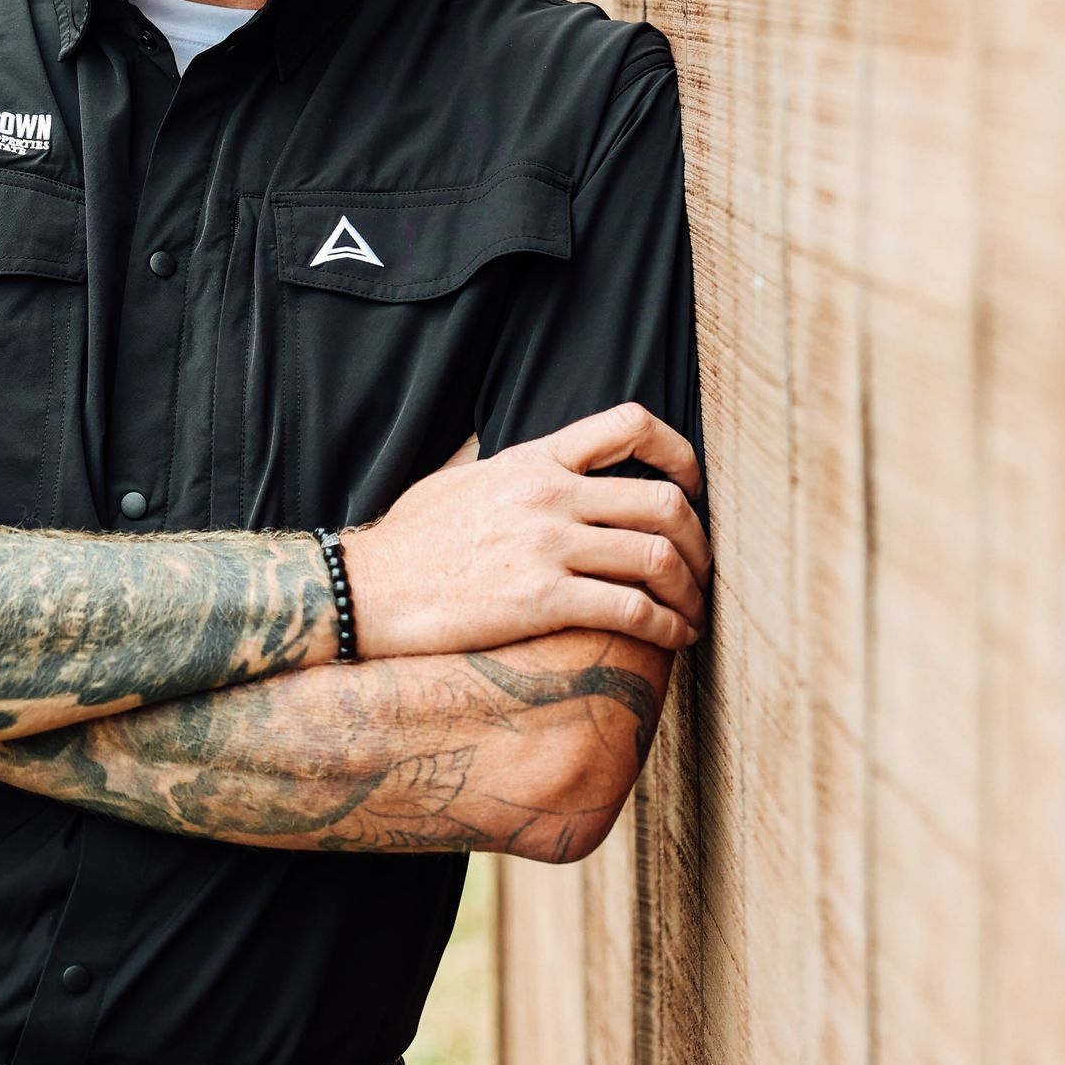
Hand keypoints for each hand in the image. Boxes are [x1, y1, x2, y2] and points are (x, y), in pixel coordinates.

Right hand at [344, 403, 708, 658]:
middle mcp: (548, 494)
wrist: (365, 589)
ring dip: (690, 589)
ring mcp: (547, 545)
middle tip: (699, 568)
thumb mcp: (458, 478)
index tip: (691, 485)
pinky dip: (667, 627)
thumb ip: (505, 466)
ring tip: (692, 613)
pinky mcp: (542, 600)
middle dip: (698, 539)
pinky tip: (672, 640)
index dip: (678, 453)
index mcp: (533, 458)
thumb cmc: (407, 542)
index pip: (628, 425)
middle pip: (663, 500)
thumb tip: (521, 458)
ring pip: (658, 555)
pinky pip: (632, 609)